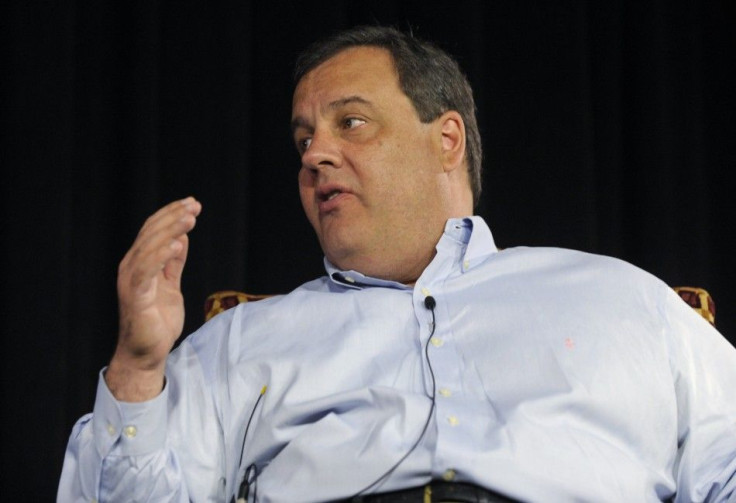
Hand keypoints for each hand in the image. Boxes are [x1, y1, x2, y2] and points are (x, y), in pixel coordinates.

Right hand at [106, 197, 201, 400]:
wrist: (146, 352)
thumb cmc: (156, 320)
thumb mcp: (170, 285)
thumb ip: (173, 264)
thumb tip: (180, 238)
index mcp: (139, 263)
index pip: (152, 230)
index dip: (171, 214)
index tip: (192, 203)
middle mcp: (131, 268)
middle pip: (151, 233)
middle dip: (173, 217)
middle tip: (194, 205)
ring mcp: (132, 282)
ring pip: (149, 247)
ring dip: (170, 230)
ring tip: (189, 218)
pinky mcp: (136, 297)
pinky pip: (147, 271)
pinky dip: (161, 256)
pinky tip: (177, 244)